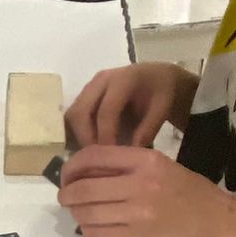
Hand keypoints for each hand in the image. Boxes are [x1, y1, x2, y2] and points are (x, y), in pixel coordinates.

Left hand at [58, 143, 235, 236]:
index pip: (94, 156)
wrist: (217, 223)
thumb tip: (86, 170)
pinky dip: (87, 229)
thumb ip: (126, 165)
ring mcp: (137, 214)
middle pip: (84, 188)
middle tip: (65, 196)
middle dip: (67, 193)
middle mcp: (139, 185)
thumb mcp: (161, 165)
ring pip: (86, 213)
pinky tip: (91, 226)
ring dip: (75, 213)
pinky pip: (97, 233)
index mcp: (146, 160)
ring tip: (78, 212)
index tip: (68, 174)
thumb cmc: (190, 191)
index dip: (72, 166)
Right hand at [64, 61, 190, 149]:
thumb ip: (148, 130)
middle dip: (86, 139)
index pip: (106, 111)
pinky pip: (73, 115)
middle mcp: (102, 80)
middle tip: (97, 160)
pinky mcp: (85, 94)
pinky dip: (76, 133)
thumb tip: (128, 154)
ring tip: (93, 155)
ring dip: (78, 137)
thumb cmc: (161, 92)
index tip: (110, 157)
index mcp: (124, 80)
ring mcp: (90, 86)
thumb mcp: (162, 109)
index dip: (105, 136)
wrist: (157, 77)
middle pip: (81, 111)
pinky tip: (88, 148)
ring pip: (72, 114)